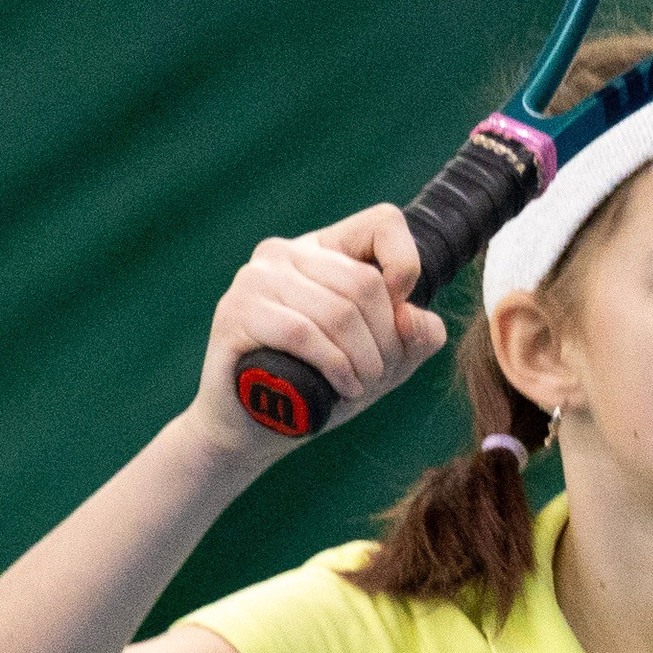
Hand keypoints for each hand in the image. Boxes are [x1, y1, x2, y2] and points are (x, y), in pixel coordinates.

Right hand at [189, 204, 448, 461]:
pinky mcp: (236, 312)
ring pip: (337, 312)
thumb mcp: (383, 362)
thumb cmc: (320, 388)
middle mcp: (286, 253)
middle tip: (374, 375)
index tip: (400, 316)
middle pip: (365, 283)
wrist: (254, 429)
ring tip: (357, 387)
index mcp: (324, 250)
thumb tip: (412, 317)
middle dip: (384, 342)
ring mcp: (257, 278)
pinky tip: (340, 388)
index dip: (407, 265)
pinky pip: (302, 334)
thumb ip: (416, 336)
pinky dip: (332, 367)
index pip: (384, 223)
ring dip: (361, 362)